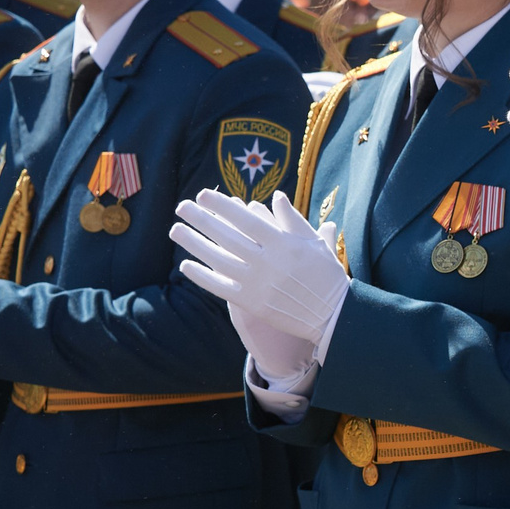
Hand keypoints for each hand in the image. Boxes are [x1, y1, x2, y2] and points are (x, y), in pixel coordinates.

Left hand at [171, 191, 349, 370]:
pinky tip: (186, 265)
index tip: (203, 195)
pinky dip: (201, 276)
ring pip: (217, 259)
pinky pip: (220, 287)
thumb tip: (277, 196)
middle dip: (201, 219)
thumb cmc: (327, 275)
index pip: (245, 219)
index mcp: (284, 243)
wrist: (332, 313)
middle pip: (226, 236)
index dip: (222, 206)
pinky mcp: (251, 302)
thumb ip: (293, 219)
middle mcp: (267, 261)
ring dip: (194, 243)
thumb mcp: (316, 242)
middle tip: (182, 207)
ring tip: (176, 230)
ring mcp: (257, 282)